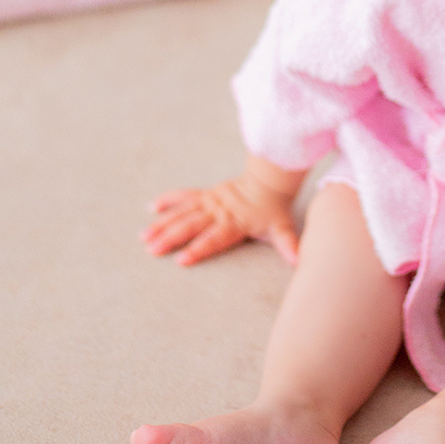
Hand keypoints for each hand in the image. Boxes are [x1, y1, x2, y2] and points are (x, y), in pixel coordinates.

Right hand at [141, 174, 299, 266]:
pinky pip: (184, 196)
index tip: (181, 260)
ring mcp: (210, 201)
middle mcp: (218, 211)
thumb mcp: (283, 229)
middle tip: (152, 250)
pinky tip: (151, 207)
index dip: (198, 249)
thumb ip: (289, 245)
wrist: (269, 183)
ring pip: (182, 212)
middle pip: (191, 225)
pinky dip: (169, 200)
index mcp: (234, 222)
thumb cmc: (273, 211)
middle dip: (170, 238)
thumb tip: (300, 259)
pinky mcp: (206, 194)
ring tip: (144, 236)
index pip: (214, 238)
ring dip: (163, 223)